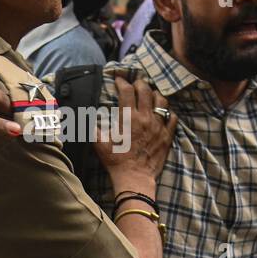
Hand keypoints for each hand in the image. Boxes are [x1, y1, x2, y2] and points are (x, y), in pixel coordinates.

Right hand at [95, 75, 175, 191]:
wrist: (134, 177)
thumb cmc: (116, 161)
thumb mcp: (99, 143)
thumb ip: (92, 127)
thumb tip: (85, 116)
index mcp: (128, 117)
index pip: (127, 90)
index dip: (122, 81)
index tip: (118, 79)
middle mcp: (145, 118)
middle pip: (146, 90)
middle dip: (140, 83)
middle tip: (136, 83)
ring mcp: (158, 126)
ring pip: (161, 101)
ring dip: (156, 94)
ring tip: (151, 94)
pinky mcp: (167, 136)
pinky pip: (172, 118)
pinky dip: (168, 113)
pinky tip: (164, 113)